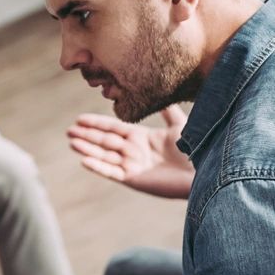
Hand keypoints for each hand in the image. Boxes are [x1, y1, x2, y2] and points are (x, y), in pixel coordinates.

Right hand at [67, 106, 194, 198]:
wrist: (205, 171)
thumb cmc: (196, 149)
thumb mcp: (179, 125)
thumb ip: (168, 112)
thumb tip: (162, 95)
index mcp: (141, 137)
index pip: (113, 128)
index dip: (96, 123)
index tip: (79, 118)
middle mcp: (133, 151)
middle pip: (105, 141)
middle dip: (87, 135)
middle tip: (69, 130)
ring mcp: (132, 165)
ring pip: (104, 155)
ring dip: (88, 148)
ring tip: (72, 141)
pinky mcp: (134, 179)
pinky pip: (112, 172)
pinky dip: (98, 166)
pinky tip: (84, 160)